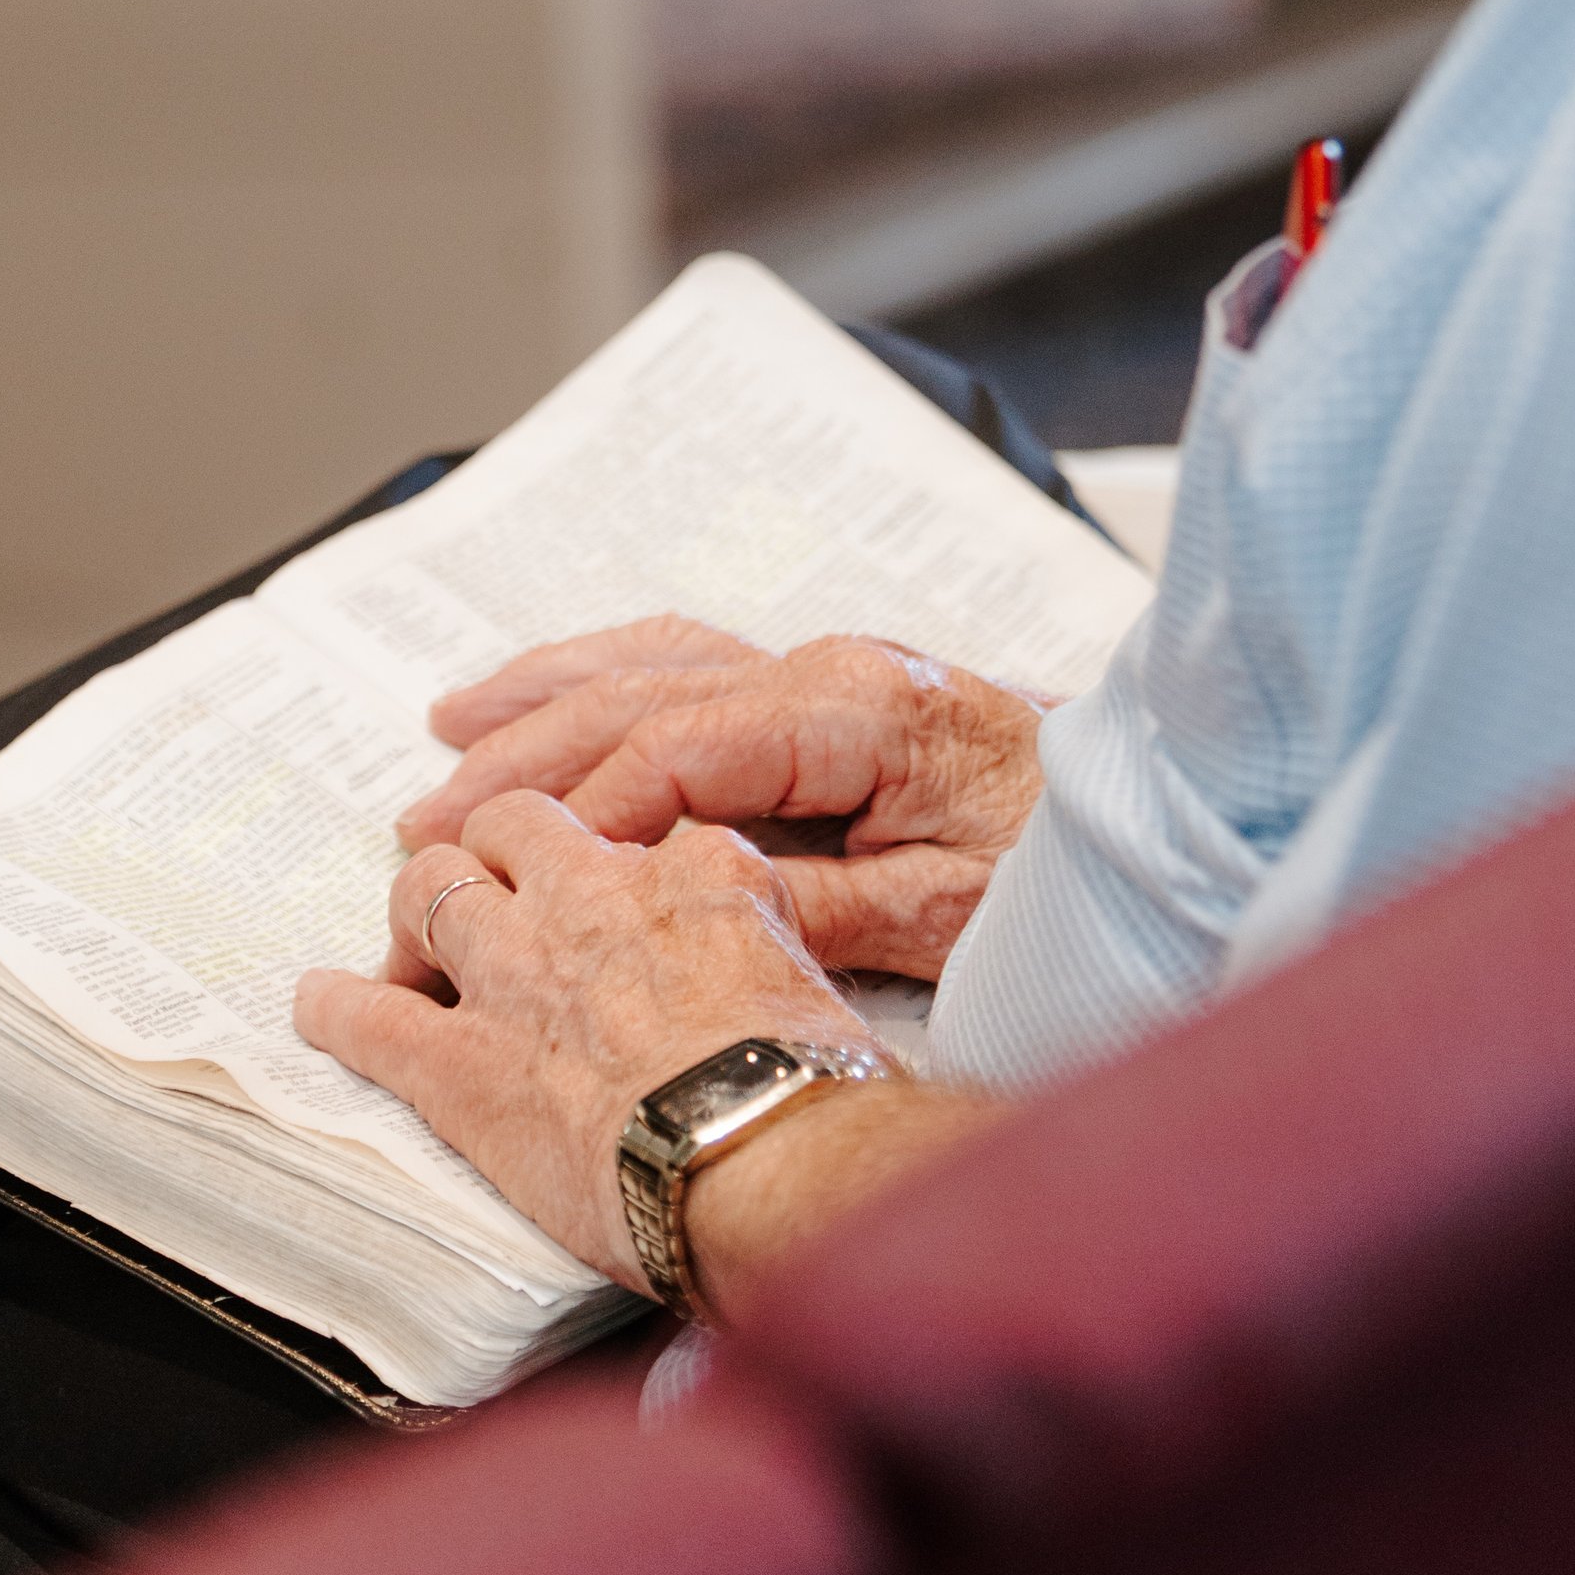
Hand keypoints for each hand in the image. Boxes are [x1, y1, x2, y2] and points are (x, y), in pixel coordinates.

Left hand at [292, 792, 874, 1288]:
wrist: (762, 1157)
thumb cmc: (816, 1094)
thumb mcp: (824, 984)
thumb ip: (775, 955)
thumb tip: (775, 992)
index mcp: (695, 872)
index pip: (639, 827)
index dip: (616, 858)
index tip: (613, 885)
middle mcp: (594, 896)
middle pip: (516, 823)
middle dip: (495, 844)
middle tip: (491, 881)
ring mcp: (516, 972)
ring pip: (430, 886)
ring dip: (417, 905)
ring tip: (411, 934)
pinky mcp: (462, 1062)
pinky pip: (372, 1015)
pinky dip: (336, 1009)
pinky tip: (317, 1004)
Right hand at [393, 617, 1048, 980]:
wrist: (1144, 813)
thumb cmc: (1056, 863)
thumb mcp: (941, 909)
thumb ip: (805, 899)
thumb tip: (679, 897)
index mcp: (852, 707)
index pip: (677, 749)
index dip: (585, 810)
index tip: (514, 869)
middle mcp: (823, 667)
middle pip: (638, 698)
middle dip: (524, 754)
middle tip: (429, 816)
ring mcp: (816, 668)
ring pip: (647, 665)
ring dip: (541, 696)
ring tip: (447, 729)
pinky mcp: (818, 688)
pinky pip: (683, 666)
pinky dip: (600, 676)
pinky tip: (544, 692)